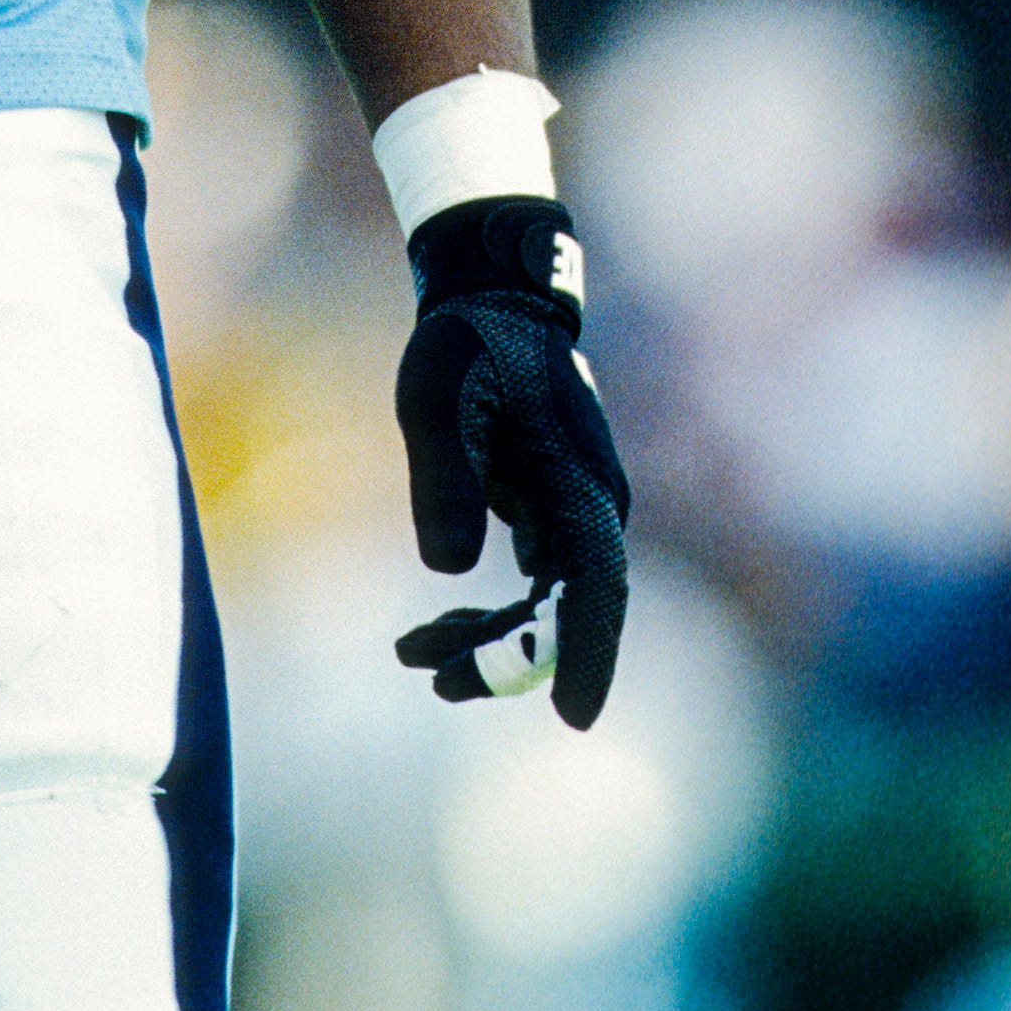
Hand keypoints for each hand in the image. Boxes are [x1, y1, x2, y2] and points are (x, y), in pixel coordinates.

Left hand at [392, 194, 629, 730]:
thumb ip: (444, 480)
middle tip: (440, 684)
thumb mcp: (437, 400)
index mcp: (577, 479)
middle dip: (513, 657)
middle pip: (570, 607)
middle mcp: (590, 502)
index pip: (596, 583)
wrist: (490, 295)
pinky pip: (531, 583)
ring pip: (547, 603)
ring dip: (491, 640)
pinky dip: (487, 612)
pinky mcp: (547, 507)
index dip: (587, 651)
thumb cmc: (465, 342)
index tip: (572, 716)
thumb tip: (447, 572)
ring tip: (414, 657)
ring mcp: (572, 508)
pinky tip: (433, 632)